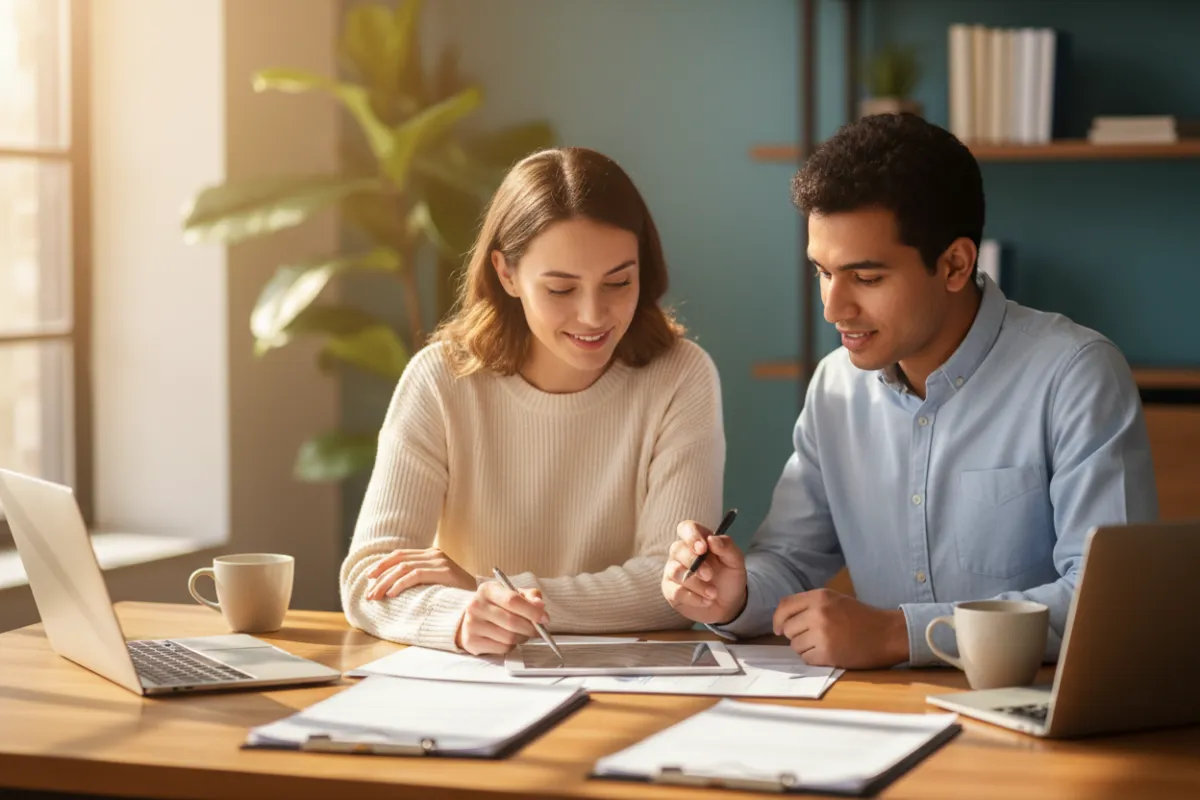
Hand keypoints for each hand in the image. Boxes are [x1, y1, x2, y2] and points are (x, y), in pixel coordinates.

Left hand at [366, 547, 475, 599]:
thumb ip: (420, 578)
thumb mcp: (436, 582)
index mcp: (431, 554)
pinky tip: (392, 593)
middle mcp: (435, 554)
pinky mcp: (444, 571)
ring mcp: (439, 561)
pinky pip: (416, 575)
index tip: (369, 577)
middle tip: (369, 593)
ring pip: (404, 568)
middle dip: (380, 576)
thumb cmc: (457, 594)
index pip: (400, 555)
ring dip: (386, 582)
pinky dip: (400, 584)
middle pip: (399, 560)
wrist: (481, 598)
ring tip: (376, 596)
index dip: (382, 565)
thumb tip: (390, 586)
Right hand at [455, 582, 548, 655]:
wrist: (471, 617)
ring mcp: (472, 625)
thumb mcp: (512, 593)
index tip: (544, 618)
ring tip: (522, 632)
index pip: (512, 600)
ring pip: (509, 638)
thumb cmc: (497, 604)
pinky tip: (509, 638)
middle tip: (538, 629)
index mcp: (487, 590)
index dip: (532, 611)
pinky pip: (502, 648)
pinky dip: (511, 646)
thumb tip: (540, 606)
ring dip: (522, 637)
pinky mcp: (472, 642)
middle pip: (512, 622)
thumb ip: (529, 596)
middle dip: (531, 628)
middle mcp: (476, 606)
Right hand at [661, 520, 747, 624]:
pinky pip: (675, 591)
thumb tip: (712, 539)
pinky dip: (693, 598)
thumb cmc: (729, 577)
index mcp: (698, 541)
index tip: (703, 549)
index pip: (686, 528)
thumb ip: (727, 547)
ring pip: (675, 572)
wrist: (729, 604)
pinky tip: (706, 601)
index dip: (692, 536)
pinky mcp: (670, 591)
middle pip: (677, 549)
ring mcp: (674, 572)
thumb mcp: (736, 562)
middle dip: (694, 563)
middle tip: (710, 576)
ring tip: (713, 594)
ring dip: (697, 584)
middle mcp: (682, 553)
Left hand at [772, 589, 909, 668]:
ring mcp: (822, 634)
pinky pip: (806, 658)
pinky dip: (814, 658)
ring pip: (795, 645)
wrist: (888, 633)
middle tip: (813, 637)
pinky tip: (828, 653)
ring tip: (823, 644)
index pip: (784, 606)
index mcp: (819, 597)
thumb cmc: (862, 617)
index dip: (778, 619)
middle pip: (787, 629)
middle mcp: (818, 613)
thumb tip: (782, 620)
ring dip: (805, 648)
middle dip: (796, 635)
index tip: (778, 628)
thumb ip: (810, 605)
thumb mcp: (835, 600)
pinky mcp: (828, 653)